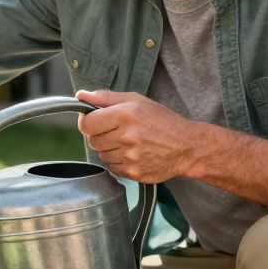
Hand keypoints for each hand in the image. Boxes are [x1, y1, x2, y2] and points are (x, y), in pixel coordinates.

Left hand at [76, 89, 199, 182]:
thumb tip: (80, 95)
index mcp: (126, 114)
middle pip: (92, 141)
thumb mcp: (137, 101)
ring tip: (129, 143)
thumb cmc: (162, 121)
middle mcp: (127, 136)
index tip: (95, 122)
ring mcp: (130, 156)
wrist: (187, 147)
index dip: (87, 122)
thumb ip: (106, 97)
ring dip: (110, 150)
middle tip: (118, 132)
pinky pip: (112, 167)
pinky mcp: (133, 172)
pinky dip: (119, 162)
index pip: (87, 124)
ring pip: (101, 155)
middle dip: (101, 136)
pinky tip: (134, 154)